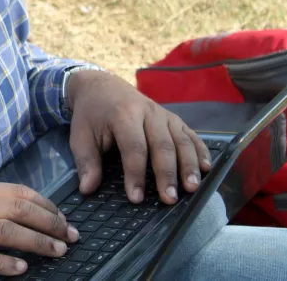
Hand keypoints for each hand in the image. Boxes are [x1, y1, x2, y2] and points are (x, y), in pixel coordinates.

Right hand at [0, 181, 77, 275]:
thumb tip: (7, 211)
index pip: (16, 191)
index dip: (45, 205)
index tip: (62, 217)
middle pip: (18, 209)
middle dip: (50, 223)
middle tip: (70, 236)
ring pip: (5, 231)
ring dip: (36, 242)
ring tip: (57, 251)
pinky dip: (3, 263)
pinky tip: (21, 269)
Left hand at [66, 70, 211, 204]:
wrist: (102, 86)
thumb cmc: (91, 114)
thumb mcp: (80, 135)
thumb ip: (86, 161)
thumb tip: (87, 188)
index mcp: (123, 114)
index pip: (133, 147)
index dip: (136, 174)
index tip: (136, 198)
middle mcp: (147, 112)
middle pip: (162, 145)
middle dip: (167, 174)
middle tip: (169, 200)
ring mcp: (163, 114)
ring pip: (181, 140)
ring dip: (189, 165)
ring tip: (192, 188)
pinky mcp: (173, 118)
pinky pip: (191, 135)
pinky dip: (201, 151)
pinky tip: (207, 169)